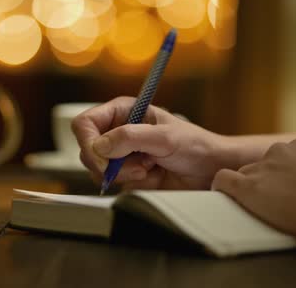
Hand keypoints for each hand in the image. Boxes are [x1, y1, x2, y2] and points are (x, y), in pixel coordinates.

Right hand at [71, 96, 230, 189]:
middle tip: (138, 166)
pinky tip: (152, 176)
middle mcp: (117, 131)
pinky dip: (132, 184)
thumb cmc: (195, 145)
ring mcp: (120, 155)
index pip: (85, 123)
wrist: (210, 170)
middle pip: (87, 150)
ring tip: (149, 168)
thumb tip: (99, 146)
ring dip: (123, 174)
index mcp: (122, 111)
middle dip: (110, 163)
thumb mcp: (164, 137)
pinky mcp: (126, 174)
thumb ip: (130, 137)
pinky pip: (113, 184)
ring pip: (98, 170)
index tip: (103, 159)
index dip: (88, 141)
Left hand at [212, 137, 295, 237]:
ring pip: (243, 176)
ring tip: (256, 209)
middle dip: (263, 183)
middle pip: (259, 166)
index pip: (280, 159)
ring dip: (248, 189)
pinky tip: (221, 198)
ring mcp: (261, 168)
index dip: (280, 176)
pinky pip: (223, 180)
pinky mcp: (246, 185)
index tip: (285, 191)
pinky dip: (221, 188)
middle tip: (272, 204)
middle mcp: (277, 151)